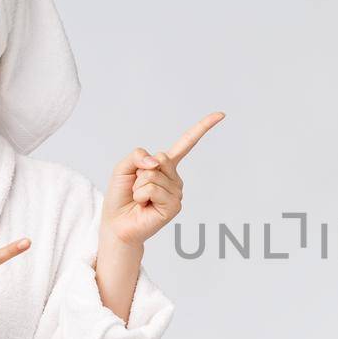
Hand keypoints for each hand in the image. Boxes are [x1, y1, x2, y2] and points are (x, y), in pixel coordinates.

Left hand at [102, 112, 224, 246]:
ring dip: (139, 186)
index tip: (221, 115)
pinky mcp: (174, 206)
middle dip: (141, 171)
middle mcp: (175, 178)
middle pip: (161, 158)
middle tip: (137, 187)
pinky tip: (144, 205)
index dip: (203, 128)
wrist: (117, 223)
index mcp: (166, 166)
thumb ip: (137, 156)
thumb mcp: (123, 167)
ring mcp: (176, 193)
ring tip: (139, 198)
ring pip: (154, 175)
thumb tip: (155, 161)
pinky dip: (142, 195)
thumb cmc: (121, 196)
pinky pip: (154, 189)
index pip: (187, 143)